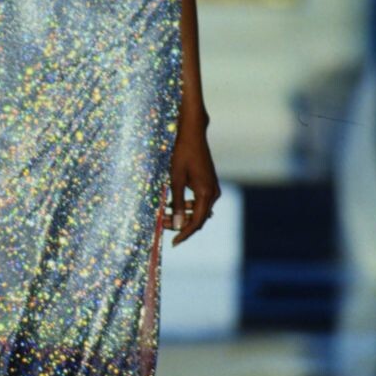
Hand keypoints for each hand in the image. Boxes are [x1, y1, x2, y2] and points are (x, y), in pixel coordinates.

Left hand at [168, 123, 219, 246]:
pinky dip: (188, 206)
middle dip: (181, 224)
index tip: (173, 242)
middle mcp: (213, 193)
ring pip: (199, 210)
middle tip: (162, 224)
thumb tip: (178, 225)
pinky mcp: (209, 183)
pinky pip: (200, 201)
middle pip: (199, 218)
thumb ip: (177, 203)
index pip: (197, 222)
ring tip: (165, 215)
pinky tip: (174, 204)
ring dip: (184, 215)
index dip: (184, 234)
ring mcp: (213, 188)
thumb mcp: (175, 179)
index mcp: (206, 193)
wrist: (192, 133)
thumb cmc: (181, 154)